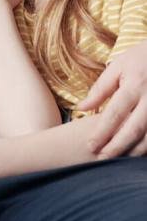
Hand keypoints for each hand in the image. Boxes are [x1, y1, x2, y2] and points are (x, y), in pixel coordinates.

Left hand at [77, 41, 146, 157]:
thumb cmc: (140, 59)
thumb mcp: (118, 67)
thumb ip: (100, 89)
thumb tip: (81, 108)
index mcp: (134, 85)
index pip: (114, 114)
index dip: (102, 132)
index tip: (90, 146)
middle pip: (133, 129)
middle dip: (117, 147)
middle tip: (102, 160)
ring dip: (134, 151)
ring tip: (118, 161)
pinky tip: (137, 153)